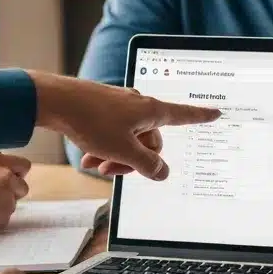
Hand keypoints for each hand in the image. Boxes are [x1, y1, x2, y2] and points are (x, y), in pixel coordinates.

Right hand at [0, 151, 30, 241]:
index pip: (23, 165)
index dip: (16, 174)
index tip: (10, 180)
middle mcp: (6, 176)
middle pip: (22, 186)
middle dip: (12, 192)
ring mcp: (7, 197)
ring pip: (13, 203)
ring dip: (2, 206)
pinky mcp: (4, 216)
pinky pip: (4, 218)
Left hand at [27, 72, 220, 179]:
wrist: (56, 101)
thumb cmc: (91, 121)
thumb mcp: (123, 151)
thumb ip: (146, 164)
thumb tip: (163, 172)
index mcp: (150, 111)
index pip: (183, 116)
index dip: (200, 117)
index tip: (216, 113)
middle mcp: (139, 105)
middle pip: (150, 139)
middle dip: (134, 159)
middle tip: (113, 170)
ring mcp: (120, 105)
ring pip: (128, 138)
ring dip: (115, 156)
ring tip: (95, 165)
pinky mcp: (103, 107)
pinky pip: (112, 132)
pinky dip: (104, 147)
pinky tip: (88, 157)